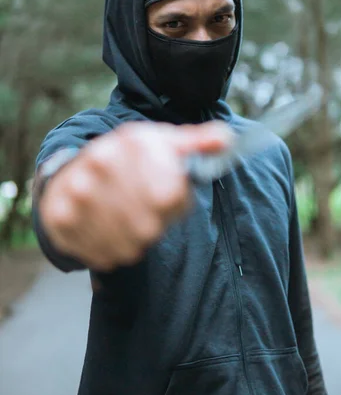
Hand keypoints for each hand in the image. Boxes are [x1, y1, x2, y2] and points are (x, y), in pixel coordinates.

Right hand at [39, 121, 231, 270]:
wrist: (72, 172)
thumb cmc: (127, 161)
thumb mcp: (162, 143)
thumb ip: (196, 143)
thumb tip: (226, 139)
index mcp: (131, 141)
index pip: (169, 195)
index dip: (174, 204)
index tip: (165, 196)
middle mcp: (101, 161)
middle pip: (148, 225)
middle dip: (153, 224)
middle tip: (144, 212)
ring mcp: (77, 191)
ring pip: (127, 244)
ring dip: (133, 241)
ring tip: (126, 221)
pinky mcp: (60, 218)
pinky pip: (102, 254)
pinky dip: (111, 252)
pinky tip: (108, 232)